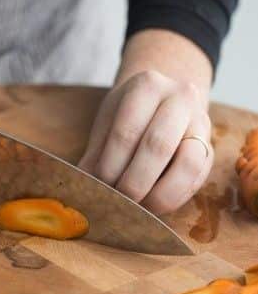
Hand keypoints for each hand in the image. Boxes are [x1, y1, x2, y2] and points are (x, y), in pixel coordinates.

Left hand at [78, 31, 213, 214]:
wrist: (164, 100)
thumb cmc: (129, 115)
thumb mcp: (108, 123)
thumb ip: (96, 154)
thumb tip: (82, 189)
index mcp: (147, 85)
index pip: (126, 132)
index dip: (110, 166)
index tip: (99, 187)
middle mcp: (180, 97)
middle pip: (158, 146)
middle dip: (134, 182)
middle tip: (117, 202)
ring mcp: (201, 122)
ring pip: (187, 164)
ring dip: (159, 194)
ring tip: (137, 207)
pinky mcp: (211, 149)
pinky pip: (198, 179)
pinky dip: (175, 198)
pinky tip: (154, 205)